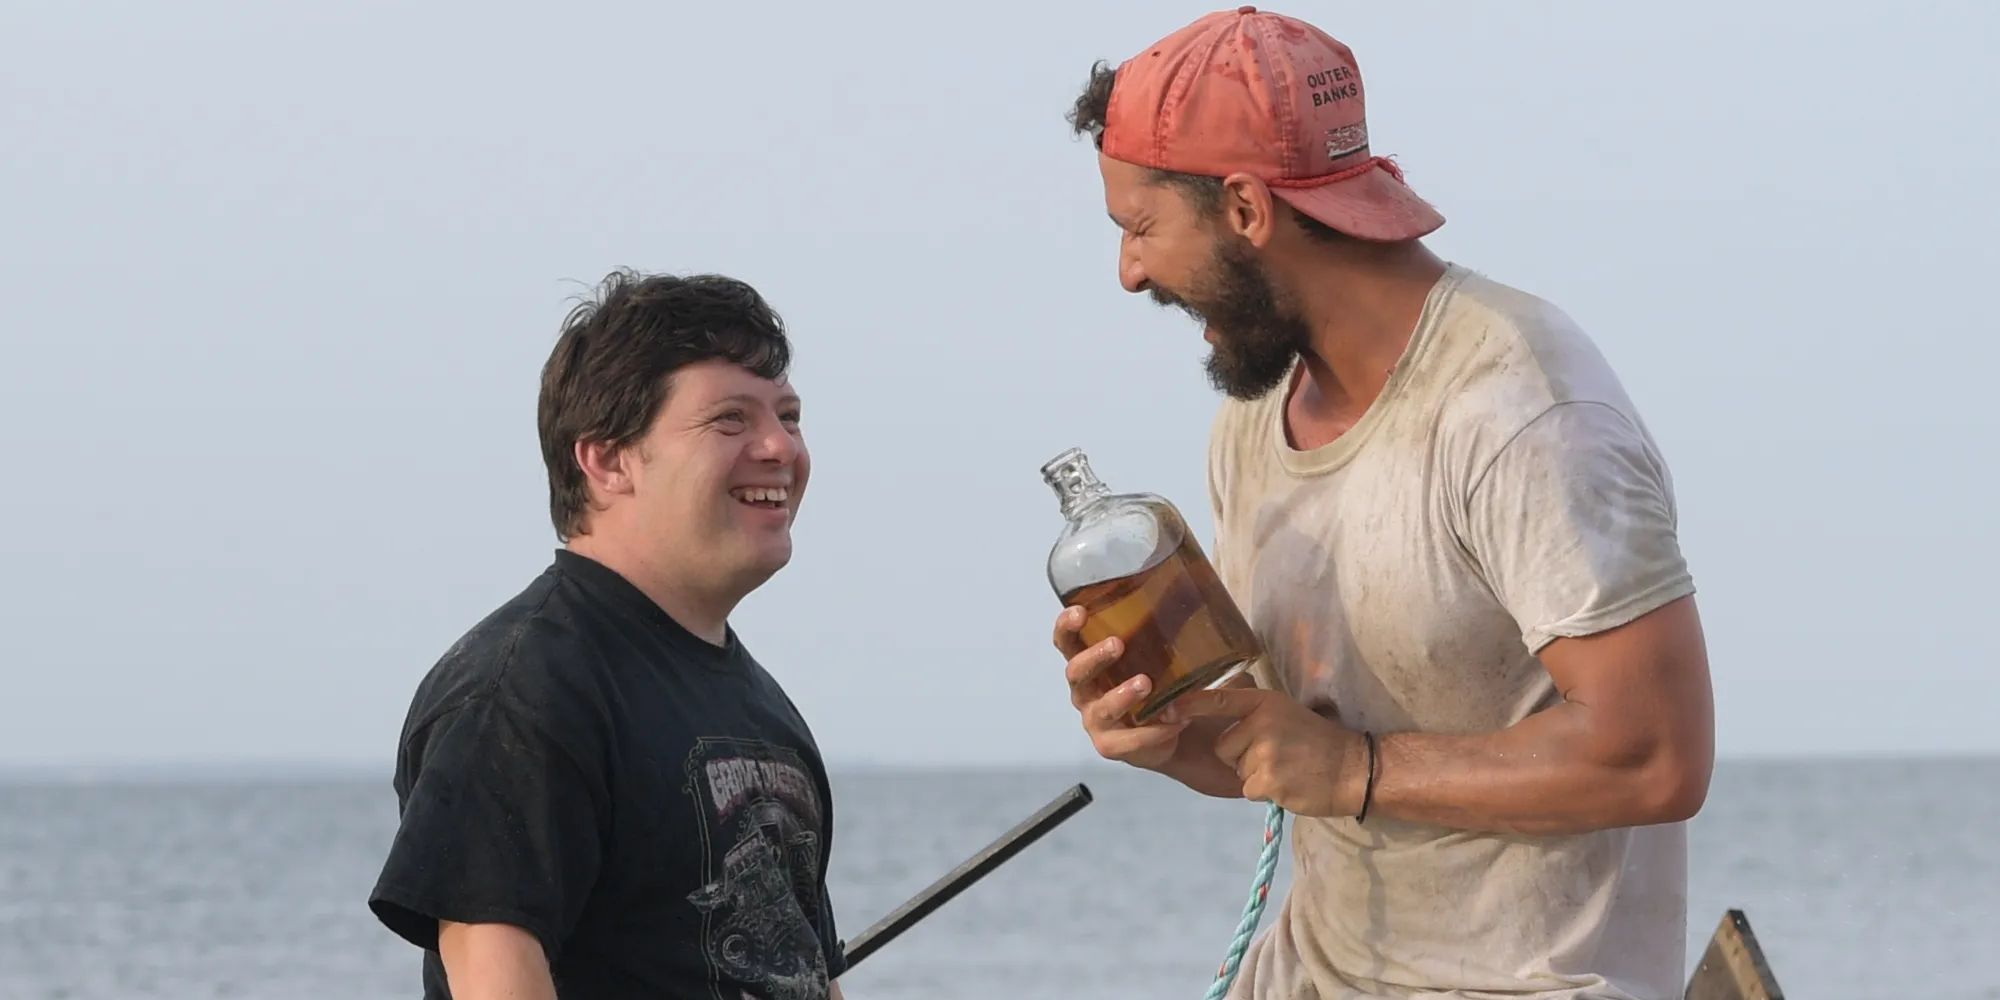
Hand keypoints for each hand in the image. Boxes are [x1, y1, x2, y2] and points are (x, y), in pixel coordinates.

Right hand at [1053, 606, 1189, 770]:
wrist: (1173, 730)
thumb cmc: (1159, 681)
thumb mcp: (1159, 652)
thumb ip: (1165, 627)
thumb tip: (1188, 587)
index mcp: (1089, 663)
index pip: (1066, 642)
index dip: (1066, 627)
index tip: (1079, 612)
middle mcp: (1085, 691)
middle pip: (1075, 672)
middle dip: (1094, 657)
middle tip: (1117, 644)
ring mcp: (1095, 721)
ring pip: (1101, 708)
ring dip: (1122, 694)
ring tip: (1146, 683)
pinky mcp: (1111, 746)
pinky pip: (1128, 741)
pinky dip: (1153, 730)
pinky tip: (1175, 720)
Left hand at [1173, 687, 1369, 817]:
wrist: (1353, 769)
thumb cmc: (1317, 742)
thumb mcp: (1284, 713)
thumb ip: (1253, 713)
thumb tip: (1213, 710)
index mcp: (1265, 702)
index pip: (1218, 700)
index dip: (1189, 705)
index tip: (1166, 710)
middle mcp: (1262, 723)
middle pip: (1223, 746)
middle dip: (1241, 756)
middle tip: (1276, 755)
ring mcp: (1265, 753)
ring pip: (1236, 769)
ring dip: (1255, 775)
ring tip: (1285, 768)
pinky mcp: (1269, 782)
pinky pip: (1248, 789)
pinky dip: (1265, 791)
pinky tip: (1288, 783)